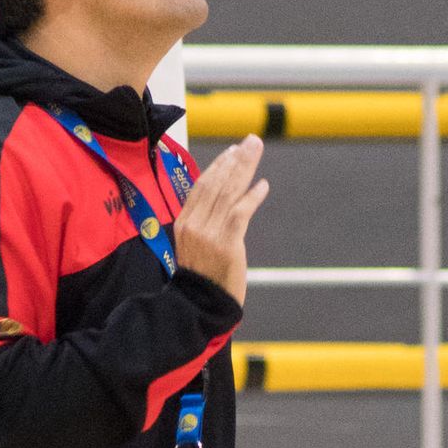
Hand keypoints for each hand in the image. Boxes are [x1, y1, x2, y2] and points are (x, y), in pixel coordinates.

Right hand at [171, 135, 268, 306]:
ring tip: (256, 150)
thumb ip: (204, 223)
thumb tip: (221, 202)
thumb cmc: (202, 279)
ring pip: (228, 191)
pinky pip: (240, 211)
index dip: (218, 166)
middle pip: (216, 182)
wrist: (200, 305)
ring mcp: (209, 233)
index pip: (202, 186)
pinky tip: (263, 185)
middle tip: (251, 141)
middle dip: (235, 159)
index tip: (232, 152)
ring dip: (245, 168)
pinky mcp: (226, 243)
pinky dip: (253, 196)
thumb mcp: (195, 246)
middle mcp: (194, 224)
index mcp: (185, 223)